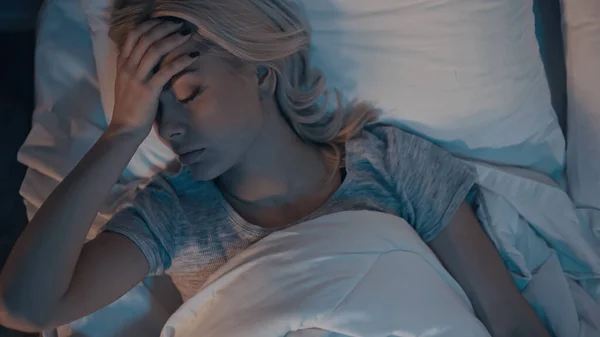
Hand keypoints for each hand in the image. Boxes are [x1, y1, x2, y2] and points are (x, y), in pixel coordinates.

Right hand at [109, 20, 197, 136]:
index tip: (164, 22)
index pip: (133, 35)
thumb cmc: (129, 107)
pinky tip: (193, 55)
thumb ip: (133, 67)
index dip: (149, 25)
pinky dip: (181, 61)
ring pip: (154, 50)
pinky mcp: (148, 90)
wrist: (125, 128)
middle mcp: (128, 67)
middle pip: (146, 38)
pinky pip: (166, 70)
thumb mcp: (126, 82)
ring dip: (173, 39)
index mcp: (122, 64)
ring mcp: (137, 78)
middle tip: (180, 25)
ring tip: (187, 34)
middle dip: (164, 28)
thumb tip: (147, 55)